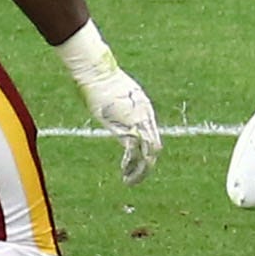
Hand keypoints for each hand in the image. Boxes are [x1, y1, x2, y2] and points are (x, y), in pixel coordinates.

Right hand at [59, 24, 163, 181]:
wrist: (100, 74)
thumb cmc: (102, 81)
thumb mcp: (113, 95)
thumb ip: (116, 105)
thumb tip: (104, 106)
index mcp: (144, 109)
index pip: (151, 136)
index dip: (146, 152)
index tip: (136, 164)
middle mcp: (146, 116)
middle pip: (154, 146)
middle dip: (146, 165)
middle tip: (135, 179)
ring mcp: (139, 121)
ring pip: (149, 152)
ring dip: (141, 170)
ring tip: (130, 182)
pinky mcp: (129, 125)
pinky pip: (134, 150)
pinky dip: (131, 164)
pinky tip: (124, 173)